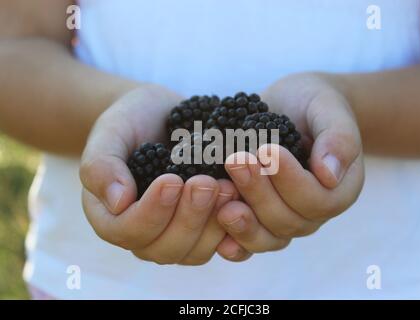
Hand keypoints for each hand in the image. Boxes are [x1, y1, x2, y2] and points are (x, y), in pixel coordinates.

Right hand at [80, 85, 250, 264]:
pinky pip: (219, 244)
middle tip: (207, 183)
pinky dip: (233, 229)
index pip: (128, 231)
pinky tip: (242, 203)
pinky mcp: (203, 229)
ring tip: (228, 187)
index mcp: (112, 217)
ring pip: (195, 252)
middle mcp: (144, 234)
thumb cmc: (132, 122)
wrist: (161, 116)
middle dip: (189, 218)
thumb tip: (118, 203)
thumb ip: (101, 165)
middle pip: (165, 248)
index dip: (151, 213)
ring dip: (213, 224)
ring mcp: (175, 235)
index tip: (171, 180)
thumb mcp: (111, 132)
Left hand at [215, 73, 364, 251]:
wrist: (290, 106)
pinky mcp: (260, 219)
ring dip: (243, 220)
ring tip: (222, 196)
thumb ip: (337, 137)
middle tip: (236, 160)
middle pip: (287, 221)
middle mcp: (313, 212)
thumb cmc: (313, 104)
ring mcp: (285, 219)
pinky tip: (217, 234)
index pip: (317, 200)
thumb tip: (329, 174)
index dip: (291, 180)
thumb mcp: (328, 108)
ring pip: (267, 237)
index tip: (267, 150)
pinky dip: (233, 243)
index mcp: (338, 189)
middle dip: (259, 192)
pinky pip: (249, 242)